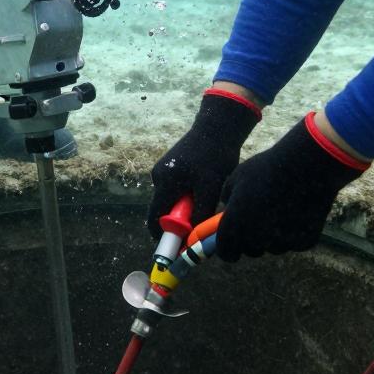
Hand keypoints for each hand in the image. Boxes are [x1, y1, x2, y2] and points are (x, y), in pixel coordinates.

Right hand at [147, 88, 261, 236]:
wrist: (218, 126)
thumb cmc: (215, 156)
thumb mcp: (210, 188)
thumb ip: (199, 214)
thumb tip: (192, 240)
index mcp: (164, 182)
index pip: (154, 220)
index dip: (165, 237)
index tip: (180, 247)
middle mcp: (158, 177)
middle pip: (163, 211)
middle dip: (179, 221)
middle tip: (201, 221)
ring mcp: (164, 170)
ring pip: (172, 200)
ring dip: (186, 207)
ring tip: (208, 197)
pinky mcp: (172, 166)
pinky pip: (176, 189)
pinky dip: (188, 195)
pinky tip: (205, 186)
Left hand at [214, 112, 369, 260]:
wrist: (305, 164)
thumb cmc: (267, 168)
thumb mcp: (237, 178)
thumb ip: (228, 198)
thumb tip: (228, 211)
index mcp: (235, 226)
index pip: (226, 252)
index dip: (228, 248)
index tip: (233, 242)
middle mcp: (257, 239)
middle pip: (251, 250)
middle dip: (251, 239)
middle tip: (258, 219)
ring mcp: (282, 242)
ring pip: (273, 246)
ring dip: (273, 235)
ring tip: (280, 208)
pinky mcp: (304, 242)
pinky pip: (294, 242)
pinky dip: (294, 232)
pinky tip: (298, 210)